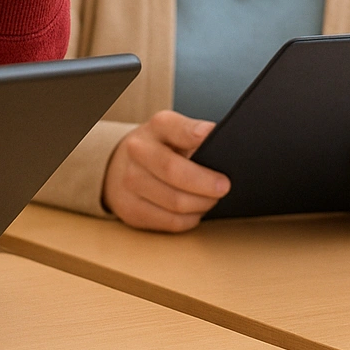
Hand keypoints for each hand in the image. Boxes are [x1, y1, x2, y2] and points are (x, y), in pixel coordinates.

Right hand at [102, 110, 229, 232]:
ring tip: (211, 200)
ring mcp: (129, 181)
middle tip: (224, 187)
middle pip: (173, 171)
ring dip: (201, 204)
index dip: (191, 132)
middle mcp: (138, 151)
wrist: (121, 166)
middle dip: (205, 183)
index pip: (174, 127)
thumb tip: (228, 152)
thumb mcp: (177, 134)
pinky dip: (190, 219)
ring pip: (175, 202)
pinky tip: (195, 211)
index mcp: (156, 127)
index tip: (210, 135)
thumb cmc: (162, 149)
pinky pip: (170, 221)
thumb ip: (197, 138)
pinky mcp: (130, 209)